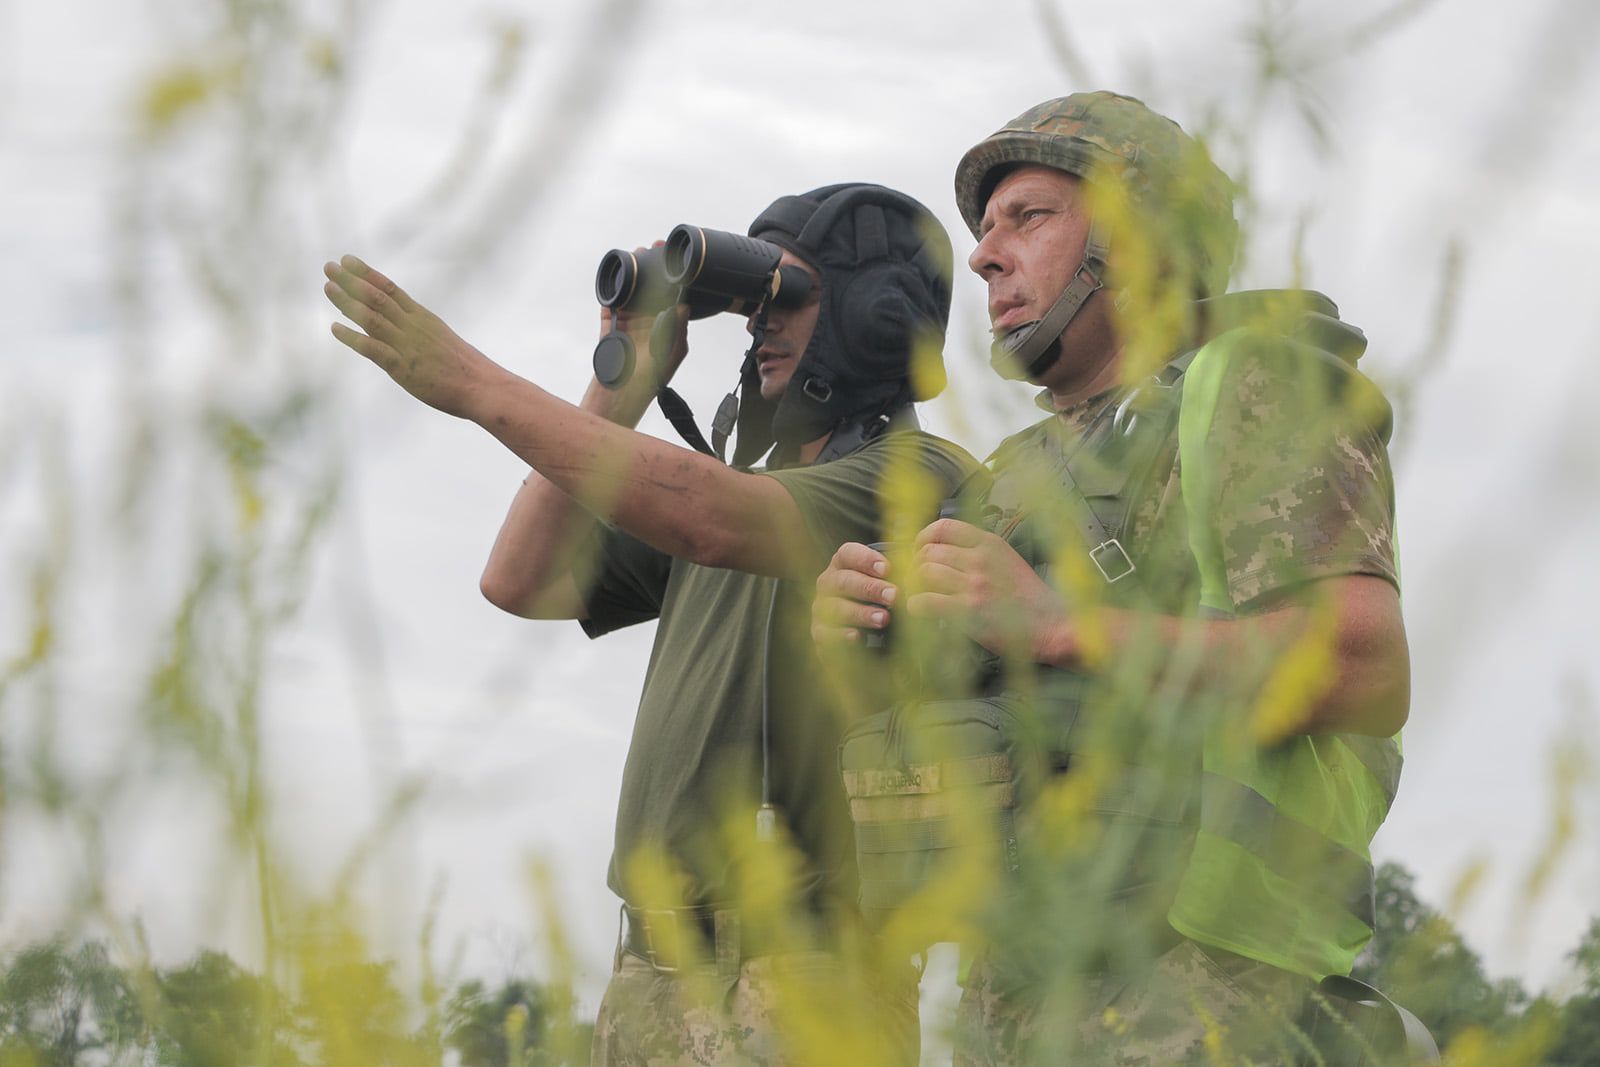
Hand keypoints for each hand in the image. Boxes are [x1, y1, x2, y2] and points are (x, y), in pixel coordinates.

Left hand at [324, 255, 502, 417]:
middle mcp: (412, 327)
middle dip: (351, 281)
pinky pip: (373, 348)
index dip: (366, 273)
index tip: (347, 260)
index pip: (390, 289)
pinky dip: (353, 337)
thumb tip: (399, 327)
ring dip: (348, 301)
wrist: (481, 386)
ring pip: (372, 317)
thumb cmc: (464, 368)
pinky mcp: (403, 367)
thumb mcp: (440, 340)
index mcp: (422, 318)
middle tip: (328, 266)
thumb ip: (417, 332)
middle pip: (377, 297)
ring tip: (328, 288)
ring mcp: (407, 346)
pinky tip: (335, 328)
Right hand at [601, 243, 689, 389]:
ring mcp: (629, 324)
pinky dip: (613, 290)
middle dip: (652, 268)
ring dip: (633, 273)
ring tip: (635, 254)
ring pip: (632, 292)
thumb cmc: (650, 378)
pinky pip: (611, 304)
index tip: (673, 259)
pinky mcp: (611, 327)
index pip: (672, 297)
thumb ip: (677, 328)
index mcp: (666, 328)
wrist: (621, 395)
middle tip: (652, 249)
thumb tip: (685, 304)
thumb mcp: (671, 352)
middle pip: (651, 289)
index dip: (673, 278)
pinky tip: (617, 276)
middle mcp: (649, 323)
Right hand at [811, 542, 896, 645]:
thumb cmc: (879, 599)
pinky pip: (826, 633)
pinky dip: (841, 635)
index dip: (866, 559)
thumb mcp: (886, 582)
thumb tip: (917, 571)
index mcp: (843, 563)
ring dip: (861, 613)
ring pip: (836, 608)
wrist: (862, 634)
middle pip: (844, 581)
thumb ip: (898, 574)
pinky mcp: (819, 632)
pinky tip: (856, 636)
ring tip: (883, 619)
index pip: (848, 554)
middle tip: (893, 596)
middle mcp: (828, 583)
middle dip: (870, 588)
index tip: (887, 569)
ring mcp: (821, 608)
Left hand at [906, 518, 1069, 661]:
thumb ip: (980, 551)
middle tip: (918, 579)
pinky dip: (916, 605)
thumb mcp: (1008, 560)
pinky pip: (925, 601)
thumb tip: (943, 550)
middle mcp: (980, 559)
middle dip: (916, 565)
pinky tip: (922, 610)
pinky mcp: (968, 611)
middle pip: (928, 551)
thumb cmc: (1029, 597)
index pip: (943, 526)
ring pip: (924, 573)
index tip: (920, 550)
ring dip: (916, 585)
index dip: (923, 538)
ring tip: (922, 594)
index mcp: (990, 543)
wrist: (1051, 625)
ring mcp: (974, 585)